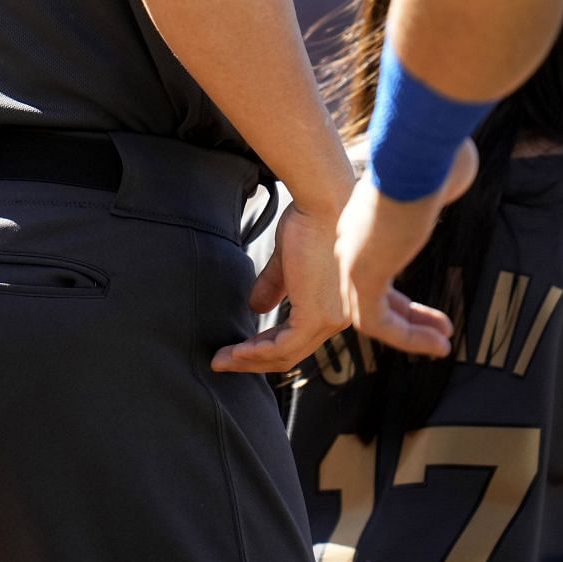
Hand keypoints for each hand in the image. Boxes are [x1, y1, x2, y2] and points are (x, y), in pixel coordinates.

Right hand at [212, 203, 346, 373]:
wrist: (324, 200)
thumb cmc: (312, 218)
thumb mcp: (289, 259)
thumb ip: (275, 285)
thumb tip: (256, 307)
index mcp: (339, 304)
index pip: (301, 338)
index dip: (268, 347)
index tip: (241, 349)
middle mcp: (341, 318)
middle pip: (293, 352)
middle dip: (255, 360)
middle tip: (225, 361)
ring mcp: (331, 319)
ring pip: (286, 354)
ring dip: (249, 359)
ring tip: (221, 360)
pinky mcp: (317, 316)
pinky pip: (282, 346)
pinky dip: (254, 352)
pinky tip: (233, 352)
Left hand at [335, 141, 477, 356]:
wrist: (412, 151)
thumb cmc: (430, 153)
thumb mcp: (435, 172)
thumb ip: (438, 182)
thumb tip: (457, 169)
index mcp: (366, 218)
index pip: (376, 261)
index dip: (398, 287)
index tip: (423, 301)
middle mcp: (354, 240)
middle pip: (370, 292)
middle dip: (405, 316)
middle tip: (437, 329)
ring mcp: (353, 258)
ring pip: (371, 315)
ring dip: (409, 334)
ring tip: (441, 346)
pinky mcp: (362, 274)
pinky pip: (378, 322)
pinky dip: (408, 338)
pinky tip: (437, 344)